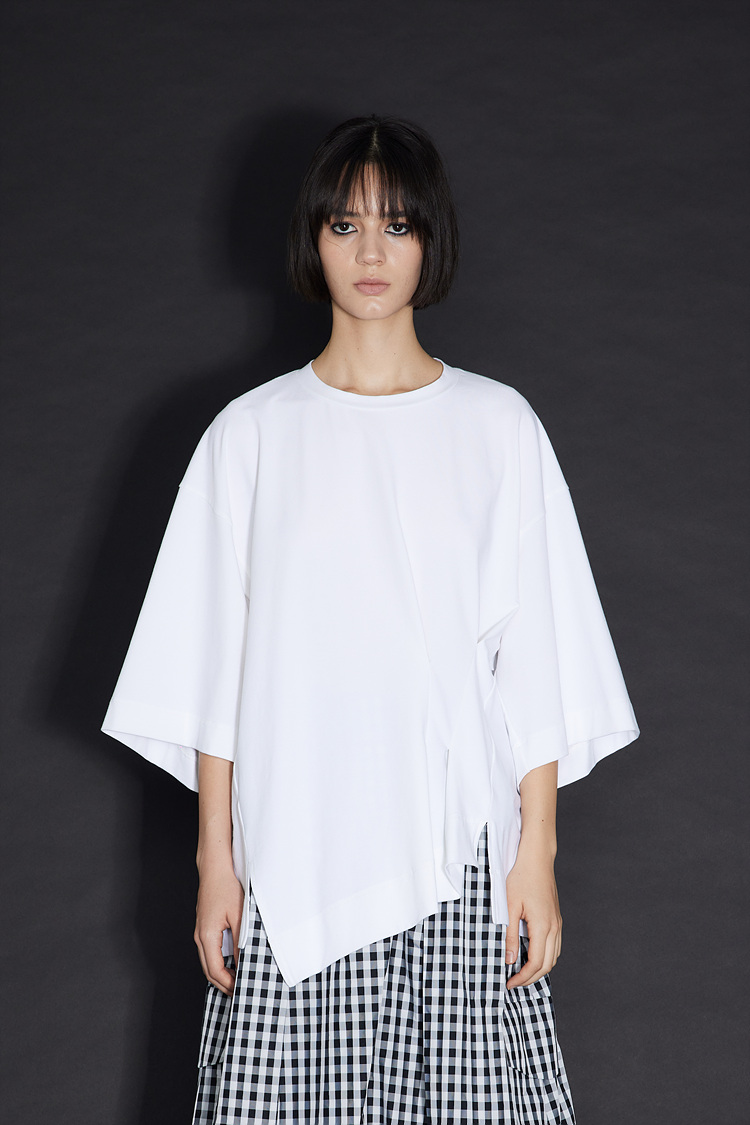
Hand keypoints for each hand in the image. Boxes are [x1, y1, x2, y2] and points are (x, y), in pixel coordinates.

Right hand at [194, 860, 243, 995]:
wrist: (214, 870)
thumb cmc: (226, 888)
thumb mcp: (240, 916)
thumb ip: (242, 941)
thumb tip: (245, 962)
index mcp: (207, 936)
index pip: (215, 970)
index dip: (228, 984)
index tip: (241, 991)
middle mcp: (200, 937)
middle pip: (209, 970)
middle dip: (223, 984)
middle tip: (240, 992)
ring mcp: (200, 932)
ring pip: (208, 962)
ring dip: (221, 974)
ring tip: (238, 980)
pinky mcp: (204, 927)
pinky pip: (209, 952)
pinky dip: (219, 962)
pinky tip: (232, 963)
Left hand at [504, 846, 561, 989]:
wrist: (537, 858)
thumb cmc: (521, 878)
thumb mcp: (510, 906)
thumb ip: (511, 935)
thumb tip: (509, 959)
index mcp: (543, 926)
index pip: (536, 963)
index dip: (522, 978)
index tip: (509, 983)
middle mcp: (554, 927)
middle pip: (547, 964)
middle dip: (531, 978)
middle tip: (513, 982)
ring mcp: (558, 923)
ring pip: (553, 956)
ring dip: (539, 968)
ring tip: (520, 971)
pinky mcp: (556, 918)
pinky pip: (554, 945)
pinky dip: (545, 956)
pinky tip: (531, 954)